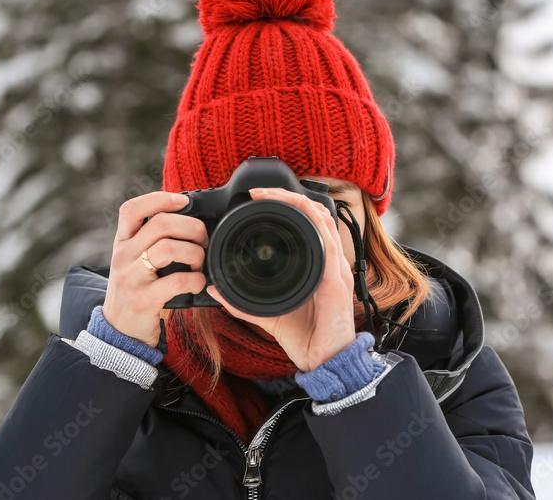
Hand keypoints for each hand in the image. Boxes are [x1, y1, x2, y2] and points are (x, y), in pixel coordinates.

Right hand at [103, 191, 208, 348]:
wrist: (119, 331)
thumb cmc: (136, 291)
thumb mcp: (134, 261)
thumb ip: (151, 241)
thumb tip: (188, 219)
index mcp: (122, 243)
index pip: (132, 209)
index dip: (159, 199)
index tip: (184, 202)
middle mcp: (123, 256)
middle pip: (160, 224)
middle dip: (192, 227)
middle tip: (203, 240)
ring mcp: (130, 278)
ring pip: (168, 248)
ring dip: (194, 253)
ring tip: (200, 264)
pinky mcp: (143, 300)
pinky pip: (176, 280)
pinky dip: (195, 280)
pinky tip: (198, 284)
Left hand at [206, 187, 356, 372]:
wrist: (326, 363)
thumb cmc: (305, 338)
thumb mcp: (267, 313)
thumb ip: (242, 302)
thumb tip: (215, 289)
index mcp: (315, 265)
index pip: (305, 223)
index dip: (285, 204)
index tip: (256, 198)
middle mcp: (327, 262)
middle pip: (315, 213)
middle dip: (288, 195)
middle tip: (260, 191)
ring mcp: (335, 269)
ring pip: (322, 220)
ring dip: (298, 202)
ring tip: (273, 194)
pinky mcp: (337, 281)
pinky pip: (329, 244)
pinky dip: (313, 224)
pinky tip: (297, 214)